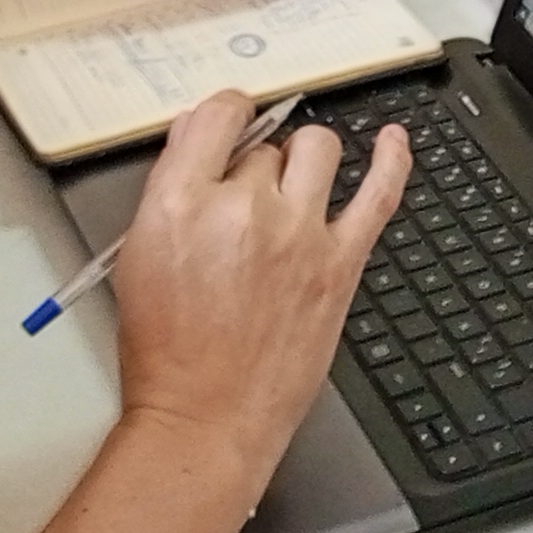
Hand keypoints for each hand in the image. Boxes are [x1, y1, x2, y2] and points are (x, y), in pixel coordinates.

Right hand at [108, 91, 412, 491]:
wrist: (205, 417)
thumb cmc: (167, 350)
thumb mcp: (140, 255)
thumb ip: (170, 189)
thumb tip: (197, 137)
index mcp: (180, 203)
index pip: (217, 114)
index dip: (226, 115)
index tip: (231, 123)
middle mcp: (243, 208)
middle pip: (266, 147)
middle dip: (255, 169)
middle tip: (244, 209)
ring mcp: (298, 234)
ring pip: (318, 149)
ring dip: (304, 161)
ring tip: (295, 186)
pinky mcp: (340, 265)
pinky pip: (379, 194)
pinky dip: (391, 161)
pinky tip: (393, 142)